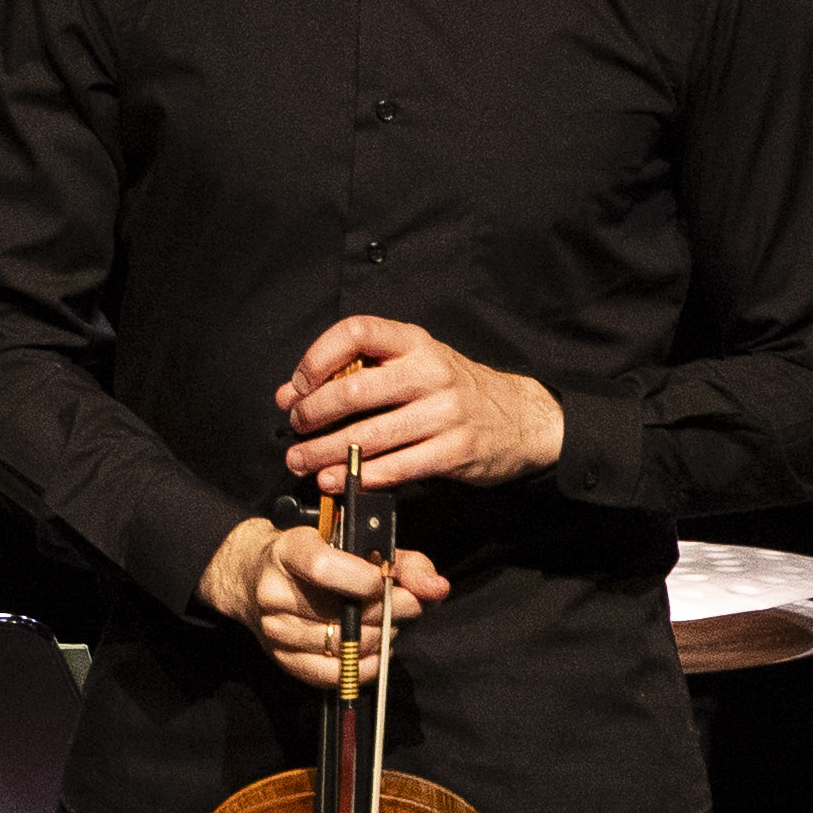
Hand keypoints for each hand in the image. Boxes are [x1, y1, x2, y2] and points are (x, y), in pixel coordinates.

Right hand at [197, 507, 455, 694]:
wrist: (254, 577)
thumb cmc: (316, 556)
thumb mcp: (357, 545)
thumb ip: (404, 564)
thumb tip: (436, 589)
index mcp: (289, 550)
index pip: (325, 568)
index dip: (364, 580)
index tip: (385, 582)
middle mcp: (274, 592)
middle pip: (343, 615)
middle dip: (388, 612)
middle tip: (406, 605)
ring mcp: (273, 629)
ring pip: (344, 646)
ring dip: (379, 639)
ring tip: (385, 624)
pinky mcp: (281, 658)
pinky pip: (333, 675)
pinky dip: (366, 667)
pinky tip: (376, 651)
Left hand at [274, 314, 561, 488]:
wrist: (522, 417)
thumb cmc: (454, 390)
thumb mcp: (414, 365)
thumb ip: (358, 372)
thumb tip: (291, 393)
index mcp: (414, 342)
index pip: (356, 332)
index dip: (316, 357)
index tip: (298, 386)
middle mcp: (430, 372)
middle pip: (354, 391)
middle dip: (313, 415)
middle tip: (295, 431)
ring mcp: (445, 412)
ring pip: (370, 436)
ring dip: (326, 454)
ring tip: (302, 463)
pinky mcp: (455, 450)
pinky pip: (397, 467)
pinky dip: (361, 477)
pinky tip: (339, 481)